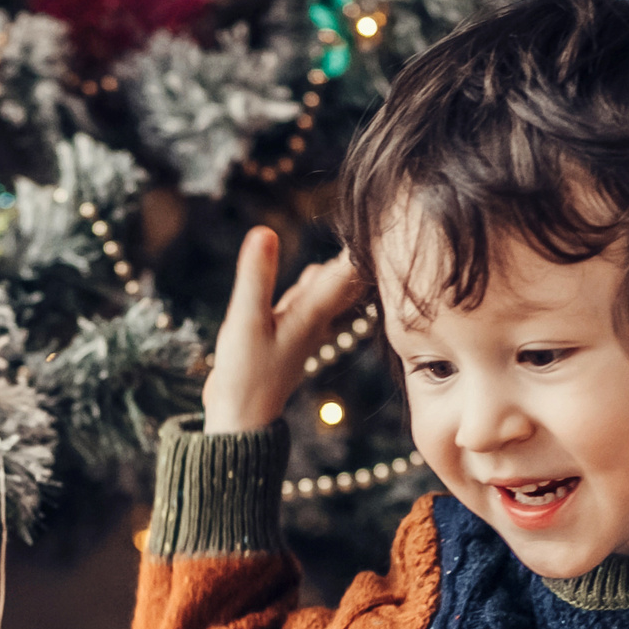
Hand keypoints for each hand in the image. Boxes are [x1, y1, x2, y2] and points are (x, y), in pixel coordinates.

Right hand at [201, 227, 366, 433]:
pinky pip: (313, 301)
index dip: (366, 239)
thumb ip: (255, 276)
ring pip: (334, 290)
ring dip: (344, 266)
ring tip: (363, 236)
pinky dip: (318, 282)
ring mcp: (304, 327)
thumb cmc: (244, 376)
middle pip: (351, 278)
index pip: (350, 268)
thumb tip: (264, 230)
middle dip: (364, 249)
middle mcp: (316, 317)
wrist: (241, 418)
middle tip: (386, 215)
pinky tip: (318, 273)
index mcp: (313, 311)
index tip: (387, 210)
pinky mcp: (288, 334)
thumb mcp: (244, 322)